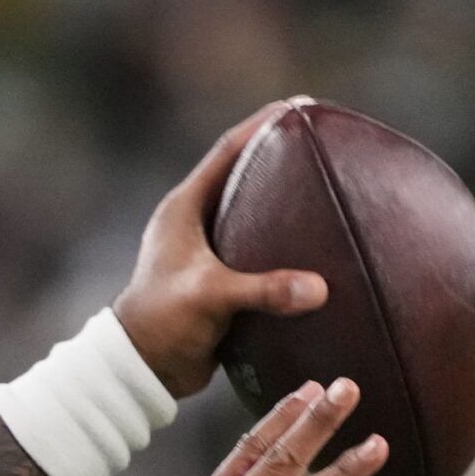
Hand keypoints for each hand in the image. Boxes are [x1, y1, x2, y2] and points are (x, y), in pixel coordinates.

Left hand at [114, 103, 327, 397]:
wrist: (143, 369)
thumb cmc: (162, 322)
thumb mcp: (211, 297)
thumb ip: (262, 289)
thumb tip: (318, 289)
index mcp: (184, 209)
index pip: (227, 152)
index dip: (262, 125)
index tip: (299, 106)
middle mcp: (195, 223)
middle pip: (244, 176)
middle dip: (280, 156)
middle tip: (324, 141)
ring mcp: (207, 252)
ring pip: (253, 214)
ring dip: (285, 202)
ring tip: (330, 188)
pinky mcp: (220, 280)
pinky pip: (259, 252)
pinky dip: (285, 245)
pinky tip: (319, 247)